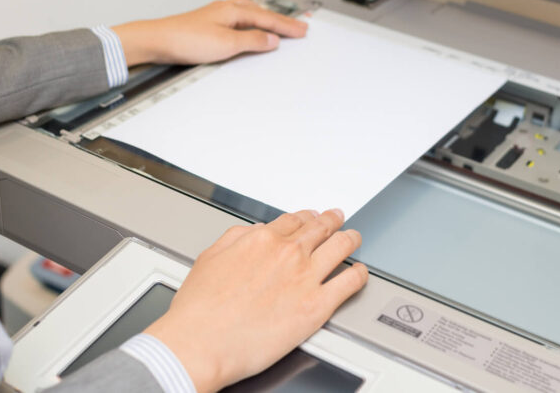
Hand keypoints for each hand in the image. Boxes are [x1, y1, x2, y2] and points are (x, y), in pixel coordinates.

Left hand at [111, 0, 307, 65]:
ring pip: (249, 14)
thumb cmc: (185, 39)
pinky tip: (247, 29)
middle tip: (298, 27)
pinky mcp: (207, 25)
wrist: (156, 40)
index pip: (268, 19)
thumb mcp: (226, 44)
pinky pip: (238, 21)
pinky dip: (251, 24)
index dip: (287, 26)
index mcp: (233, 10)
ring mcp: (216, 16)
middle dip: (280, 21)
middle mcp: (225, 9)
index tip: (303, 31)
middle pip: (261, 13)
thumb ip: (252, 40)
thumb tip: (271, 39)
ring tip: (279, 25)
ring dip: (266, 20)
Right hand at [144, 209, 367, 391]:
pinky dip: (360, 274)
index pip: (294, 220)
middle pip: (321, 228)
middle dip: (332, 221)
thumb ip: (235, 239)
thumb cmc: (200, 310)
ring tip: (355, 239)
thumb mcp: (211, 257)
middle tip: (337, 219)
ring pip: (341, 246)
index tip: (311, 218)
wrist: (202, 343)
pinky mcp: (318, 306)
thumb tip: (252, 233)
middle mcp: (288, 253)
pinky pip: (350, 282)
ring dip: (351, 239)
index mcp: (262, 240)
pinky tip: (360, 273)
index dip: (306, 217)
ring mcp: (306, 277)